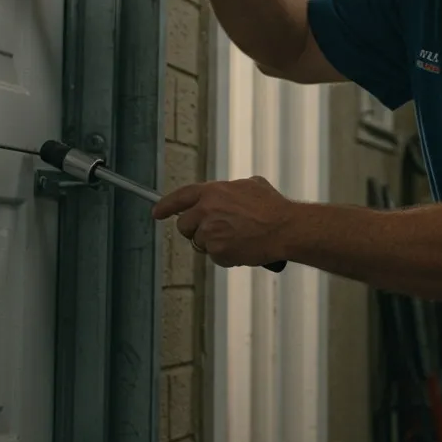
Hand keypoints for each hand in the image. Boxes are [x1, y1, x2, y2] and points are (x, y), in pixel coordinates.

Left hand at [152, 176, 294, 267]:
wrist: (284, 228)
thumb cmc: (272, 206)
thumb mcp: (250, 185)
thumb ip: (229, 189)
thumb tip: (225, 194)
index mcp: (212, 192)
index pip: (179, 197)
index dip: (165, 206)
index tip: (157, 212)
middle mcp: (206, 211)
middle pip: (184, 225)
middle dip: (195, 229)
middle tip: (214, 230)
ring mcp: (210, 233)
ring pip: (200, 243)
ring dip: (213, 243)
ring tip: (237, 237)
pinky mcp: (218, 253)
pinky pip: (214, 257)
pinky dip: (226, 255)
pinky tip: (242, 247)